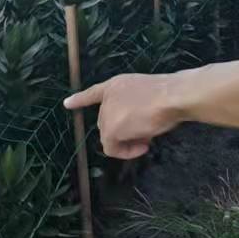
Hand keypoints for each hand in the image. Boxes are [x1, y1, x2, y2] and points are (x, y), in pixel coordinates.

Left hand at [63, 73, 179, 158]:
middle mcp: (108, 98)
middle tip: (145, 135)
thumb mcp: (146, 97)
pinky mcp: (111, 129)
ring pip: (110, 136)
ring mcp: (107, 113)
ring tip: (147, 139)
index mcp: (116, 85)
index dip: (80, 99)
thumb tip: (136, 129)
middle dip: (123, 131)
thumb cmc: (168, 95)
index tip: (67, 104)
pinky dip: (126, 152)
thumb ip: (133, 108)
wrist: (171, 96)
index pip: (93, 93)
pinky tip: (143, 147)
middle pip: (106, 122)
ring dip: (126, 142)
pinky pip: (113, 148)